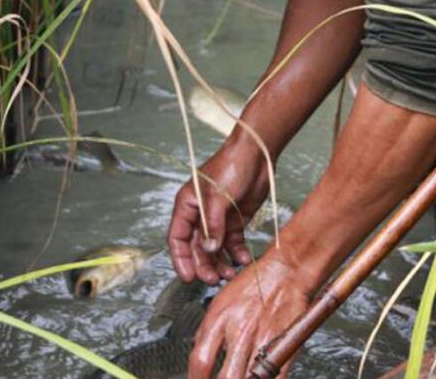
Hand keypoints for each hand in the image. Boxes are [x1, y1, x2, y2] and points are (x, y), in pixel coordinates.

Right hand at [167, 145, 270, 284]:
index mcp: (187, 206)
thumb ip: (213, 225)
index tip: (189, 277)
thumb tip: (209, 249)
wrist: (257, 155)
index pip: (177, 238)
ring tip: (230, 274)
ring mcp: (218, 219)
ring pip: (215, 249)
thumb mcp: (218, 197)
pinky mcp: (235, 220)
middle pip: (197, 248)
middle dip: (204, 265)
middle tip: (214, 279)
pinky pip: (233, 243)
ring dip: (220, 263)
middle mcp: (200, 215)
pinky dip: (237, 253)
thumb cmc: (231, 167)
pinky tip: (244, 260)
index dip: (181, 259)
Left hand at [189, 253, 312, 378]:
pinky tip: (261, 378)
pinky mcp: (285, 345)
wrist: (286, 271)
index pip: (201, 360)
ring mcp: (263, 340)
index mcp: (220, 319)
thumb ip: (208, 330)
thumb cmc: (255, 283)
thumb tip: (199, 352)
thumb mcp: (221, 301)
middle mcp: (240, 331)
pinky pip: (275, 377)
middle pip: (225, 378)